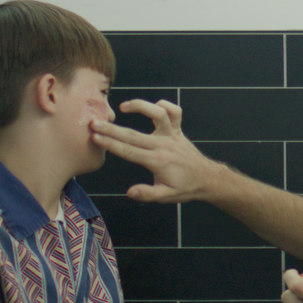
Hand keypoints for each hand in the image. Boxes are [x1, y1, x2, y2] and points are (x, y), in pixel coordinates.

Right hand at [90, 99, 220, 203]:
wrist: (208, 179)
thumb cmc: (186, 188)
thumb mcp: (166, 196)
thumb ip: (148, 194)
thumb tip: (130, 192)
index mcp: (157, 161)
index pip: (128, 151)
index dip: (110, 143)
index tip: (95, 137)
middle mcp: (163, 145)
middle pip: (133, 135)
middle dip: (111, 128)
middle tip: (94, 123)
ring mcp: (172, 136)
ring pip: (157, 114)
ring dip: (141, 106)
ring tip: (123, 107)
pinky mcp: (178, 131)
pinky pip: (175, 112)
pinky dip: (165, 105)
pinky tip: (152, 107)